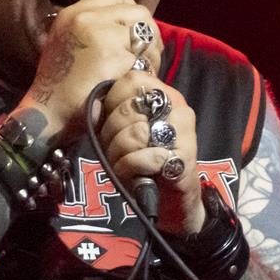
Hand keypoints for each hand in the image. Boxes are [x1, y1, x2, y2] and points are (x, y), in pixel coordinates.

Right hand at [16, 0, 163, 141]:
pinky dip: (144, 72)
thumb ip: (95, 30)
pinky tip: (133, 83)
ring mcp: (98, 35)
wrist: (48, 116)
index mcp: (72, 14)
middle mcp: (84, 18)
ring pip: (145, 33)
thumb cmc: (61, 89)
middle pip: (138, 12)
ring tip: (141, 71)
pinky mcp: (111, 56)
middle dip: (148, 34)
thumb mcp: (69, 46)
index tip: (134, 35)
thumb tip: (131, 27)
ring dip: (151, 53)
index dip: (132, 14)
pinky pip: (143, 57)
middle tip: (145, 57)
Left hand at [98, 70, 205, 235]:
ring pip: (136, 133)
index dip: (112, 102)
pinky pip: (145, 157)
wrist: (170, 200)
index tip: (112, 123)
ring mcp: (184, 132)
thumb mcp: (121, 133)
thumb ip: (110, 113)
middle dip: (111, 133)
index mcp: (164, 94)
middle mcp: (178, 107)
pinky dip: (130, 168)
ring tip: (124, 163)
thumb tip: (94, 106)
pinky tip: (135, 175)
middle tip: (116, 149)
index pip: (131, 79)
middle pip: (129, 108)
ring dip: (120, 154)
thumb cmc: (143, 162)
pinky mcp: (185, 158)